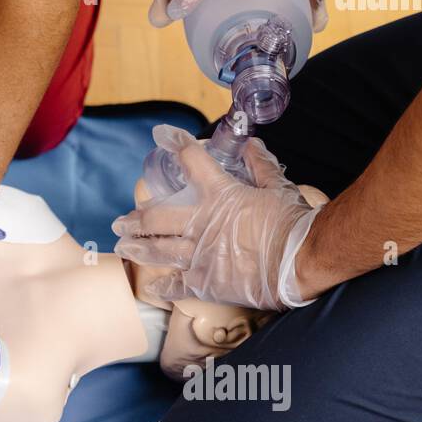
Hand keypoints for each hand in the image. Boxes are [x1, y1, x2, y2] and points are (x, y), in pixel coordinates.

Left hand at [112, 126, 320, 310]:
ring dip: (137, 248)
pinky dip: (164, 286)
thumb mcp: (278, 188)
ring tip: (123, 247)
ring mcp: (199, 255)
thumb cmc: (293, 224)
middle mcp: (200, 223)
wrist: (300, 262)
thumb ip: (261, 166)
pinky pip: (178, 285)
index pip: (191, 160)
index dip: (175, 143)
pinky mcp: (206, 282)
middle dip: (135, 220)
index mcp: (219, 195)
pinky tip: (153, 286)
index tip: (161, 134)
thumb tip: (252, 145)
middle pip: (156, 218)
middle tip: (121, 222)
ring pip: (158, 251)